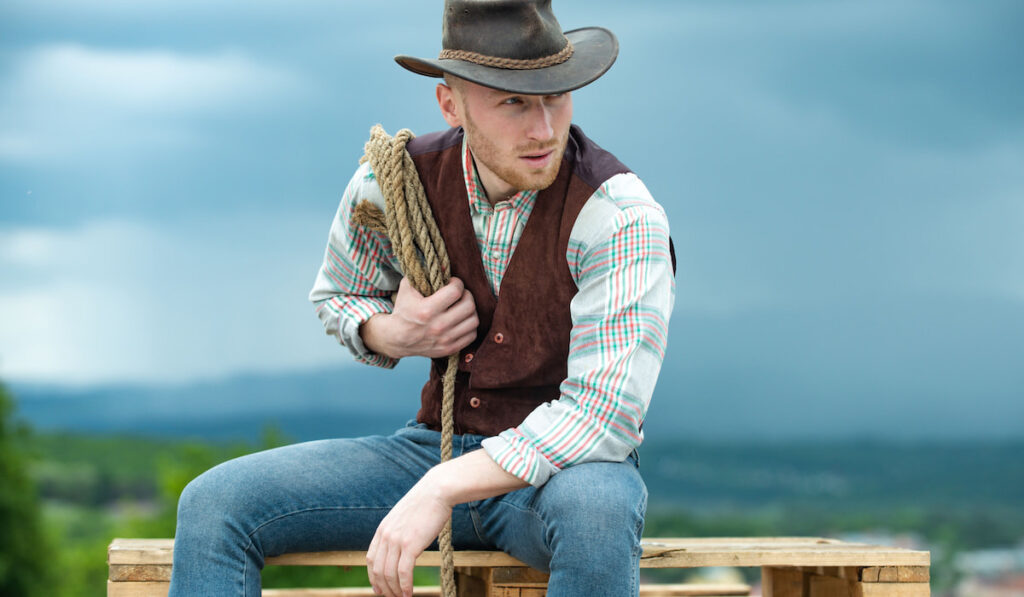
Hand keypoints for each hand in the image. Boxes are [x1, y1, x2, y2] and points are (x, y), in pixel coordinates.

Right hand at [362, 277, 477, 358]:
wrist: (397, 338)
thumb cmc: (404, 309)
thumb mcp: (408, 288)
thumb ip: (422, 273)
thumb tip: (443, 263)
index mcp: (427, 310)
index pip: (456, 291)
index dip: (457, 283)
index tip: (452, 283)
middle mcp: (438, 326)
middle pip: (469, 305)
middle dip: (466, 295)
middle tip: (460, 294)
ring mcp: (445, 339)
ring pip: (473, 320)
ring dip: (470, 310)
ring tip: (462, 306)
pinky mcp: (449, 348)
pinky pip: (472, 335)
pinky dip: (469, 326)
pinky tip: (461, 320)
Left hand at [366, 475, 452, 596]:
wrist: (437, 491)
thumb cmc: (426, 503)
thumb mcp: (404, 516)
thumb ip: (398, 530)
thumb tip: (402, 544)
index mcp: (382, 529)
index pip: (370, 559)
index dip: (373, 577)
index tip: (379, 589)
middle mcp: (386, 536)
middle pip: (378, 570)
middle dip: (384, 588)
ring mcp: (397, 540)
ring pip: (389, 574)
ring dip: (395, 591)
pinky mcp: (411, 545)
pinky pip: (403, 572)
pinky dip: (405, 587)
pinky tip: (409, 594)